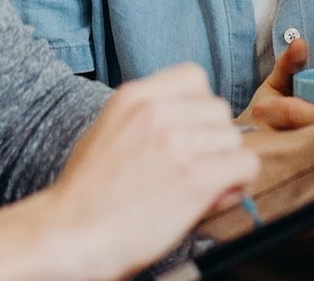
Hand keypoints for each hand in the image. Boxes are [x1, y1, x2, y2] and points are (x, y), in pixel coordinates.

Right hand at [41, 63, 257, 280]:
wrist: (68, 235)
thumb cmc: (86, 193)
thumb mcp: (108, 132)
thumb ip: (150, 120)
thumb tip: (195, 128)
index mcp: (135, 96)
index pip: (195, 77)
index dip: (198, 107)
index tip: (188, 132)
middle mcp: (158, 112)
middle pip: (219, 110)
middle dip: (212, 140)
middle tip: (193, 168)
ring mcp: (178, 143)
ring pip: (234, 139)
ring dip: (224, 164)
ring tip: (197, 187)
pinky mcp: (196, 177)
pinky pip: (246, 165)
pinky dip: (237, 183)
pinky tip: (213, 197)